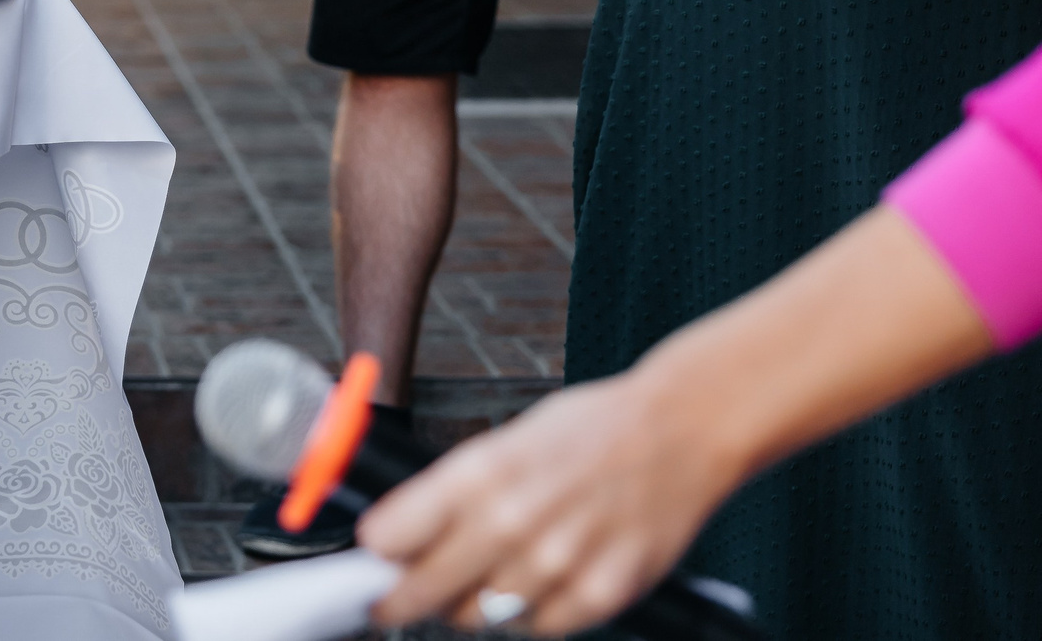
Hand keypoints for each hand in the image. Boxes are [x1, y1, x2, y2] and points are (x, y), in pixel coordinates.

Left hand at [357, 370, 739, 635]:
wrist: (679, 432)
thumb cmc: (590, 430)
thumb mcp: (505, 442)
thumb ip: (456, 493)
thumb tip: (402, 537)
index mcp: (479, 473)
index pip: (390, 537)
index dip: (375, 553)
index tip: (371, 560)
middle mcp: (512, 522)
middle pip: (423, 592)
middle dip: (398, 601)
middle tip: (389, 603)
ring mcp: (557, 564)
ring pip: (479, 618)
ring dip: (470, 605)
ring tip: (484, 577)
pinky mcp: (601, 595)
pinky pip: (539, 627)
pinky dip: (529, 614)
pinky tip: (537, 582)